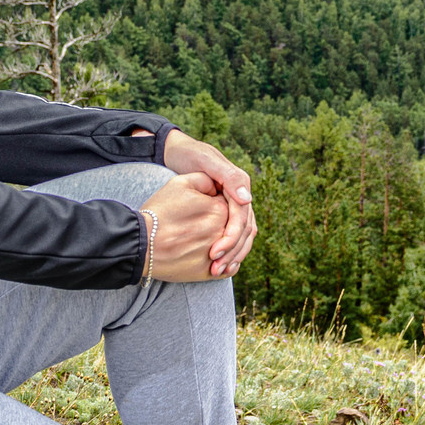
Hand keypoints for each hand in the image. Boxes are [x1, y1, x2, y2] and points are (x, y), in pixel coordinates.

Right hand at [140, 172, 234, 282]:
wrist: (141, 243)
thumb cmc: (158, 212)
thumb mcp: (179, 184)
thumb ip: (205, 180)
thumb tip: (217, 187)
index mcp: (220, 209)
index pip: (230, 204)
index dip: (218, 204)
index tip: (205, 206)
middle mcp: (223, 232)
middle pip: (233, 228)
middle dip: (225, 225)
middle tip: (206, 225)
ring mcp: (218, 255)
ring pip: (233, 250)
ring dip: (229, 247)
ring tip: (214, 243)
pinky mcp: (209, 273)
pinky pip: (227, 270)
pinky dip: (227, 265)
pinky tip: (218, 259)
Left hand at [162, 130, 256, 276]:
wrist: (176, 152)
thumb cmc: (190, 154)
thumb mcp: (206, 161)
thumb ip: (228, 177)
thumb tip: (248, 200)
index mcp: (239, 185)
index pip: (241, 218)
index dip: (231, 237)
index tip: (215, 252)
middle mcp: (239, 197)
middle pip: (245, 230)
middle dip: (232, 251)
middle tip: (216, 269)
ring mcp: (232, 206)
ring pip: (242, 236)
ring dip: (232, 255)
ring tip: (218, 272)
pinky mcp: (223, 212)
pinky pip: (232, 235)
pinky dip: (228, 251)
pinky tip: (219, 265)